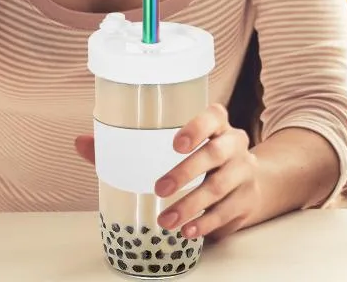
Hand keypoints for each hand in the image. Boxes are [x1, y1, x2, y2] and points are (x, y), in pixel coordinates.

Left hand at [154, 104, 258, 241]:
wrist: (248, 182)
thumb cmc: (207, 161)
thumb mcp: (193, 146)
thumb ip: (152, 146)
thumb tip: (98, 148)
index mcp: (220, 126)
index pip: (214, 116)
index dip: (196, 128)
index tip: (175, 145)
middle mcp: (235, 144)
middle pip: (215, 153)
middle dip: (186, 172)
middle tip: (160, 189)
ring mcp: (245, 171)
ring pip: (219, 186)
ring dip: (190, 205)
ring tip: (166, 220)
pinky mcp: (248, 198)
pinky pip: (226, 211)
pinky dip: (205, 223)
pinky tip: (187, 230)